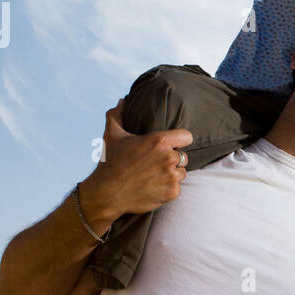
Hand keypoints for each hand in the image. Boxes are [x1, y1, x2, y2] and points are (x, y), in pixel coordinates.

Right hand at [80, 101, 193, 222]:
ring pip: (181, 172)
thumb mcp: (112, 136)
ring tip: (154, 175)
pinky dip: (168, 188)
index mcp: (159, 141)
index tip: (174, 143)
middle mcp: (168, 158)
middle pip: (183, 156)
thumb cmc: (110, 162)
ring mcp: (171, 177)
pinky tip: (153, 186)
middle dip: (172, 159)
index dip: (180, 140)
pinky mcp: (172, 192)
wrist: (107, 193)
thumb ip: (117, 115)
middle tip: (156, 163)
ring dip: (172, 174)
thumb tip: (122, 101)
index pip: (187, 136)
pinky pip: (177, 187)